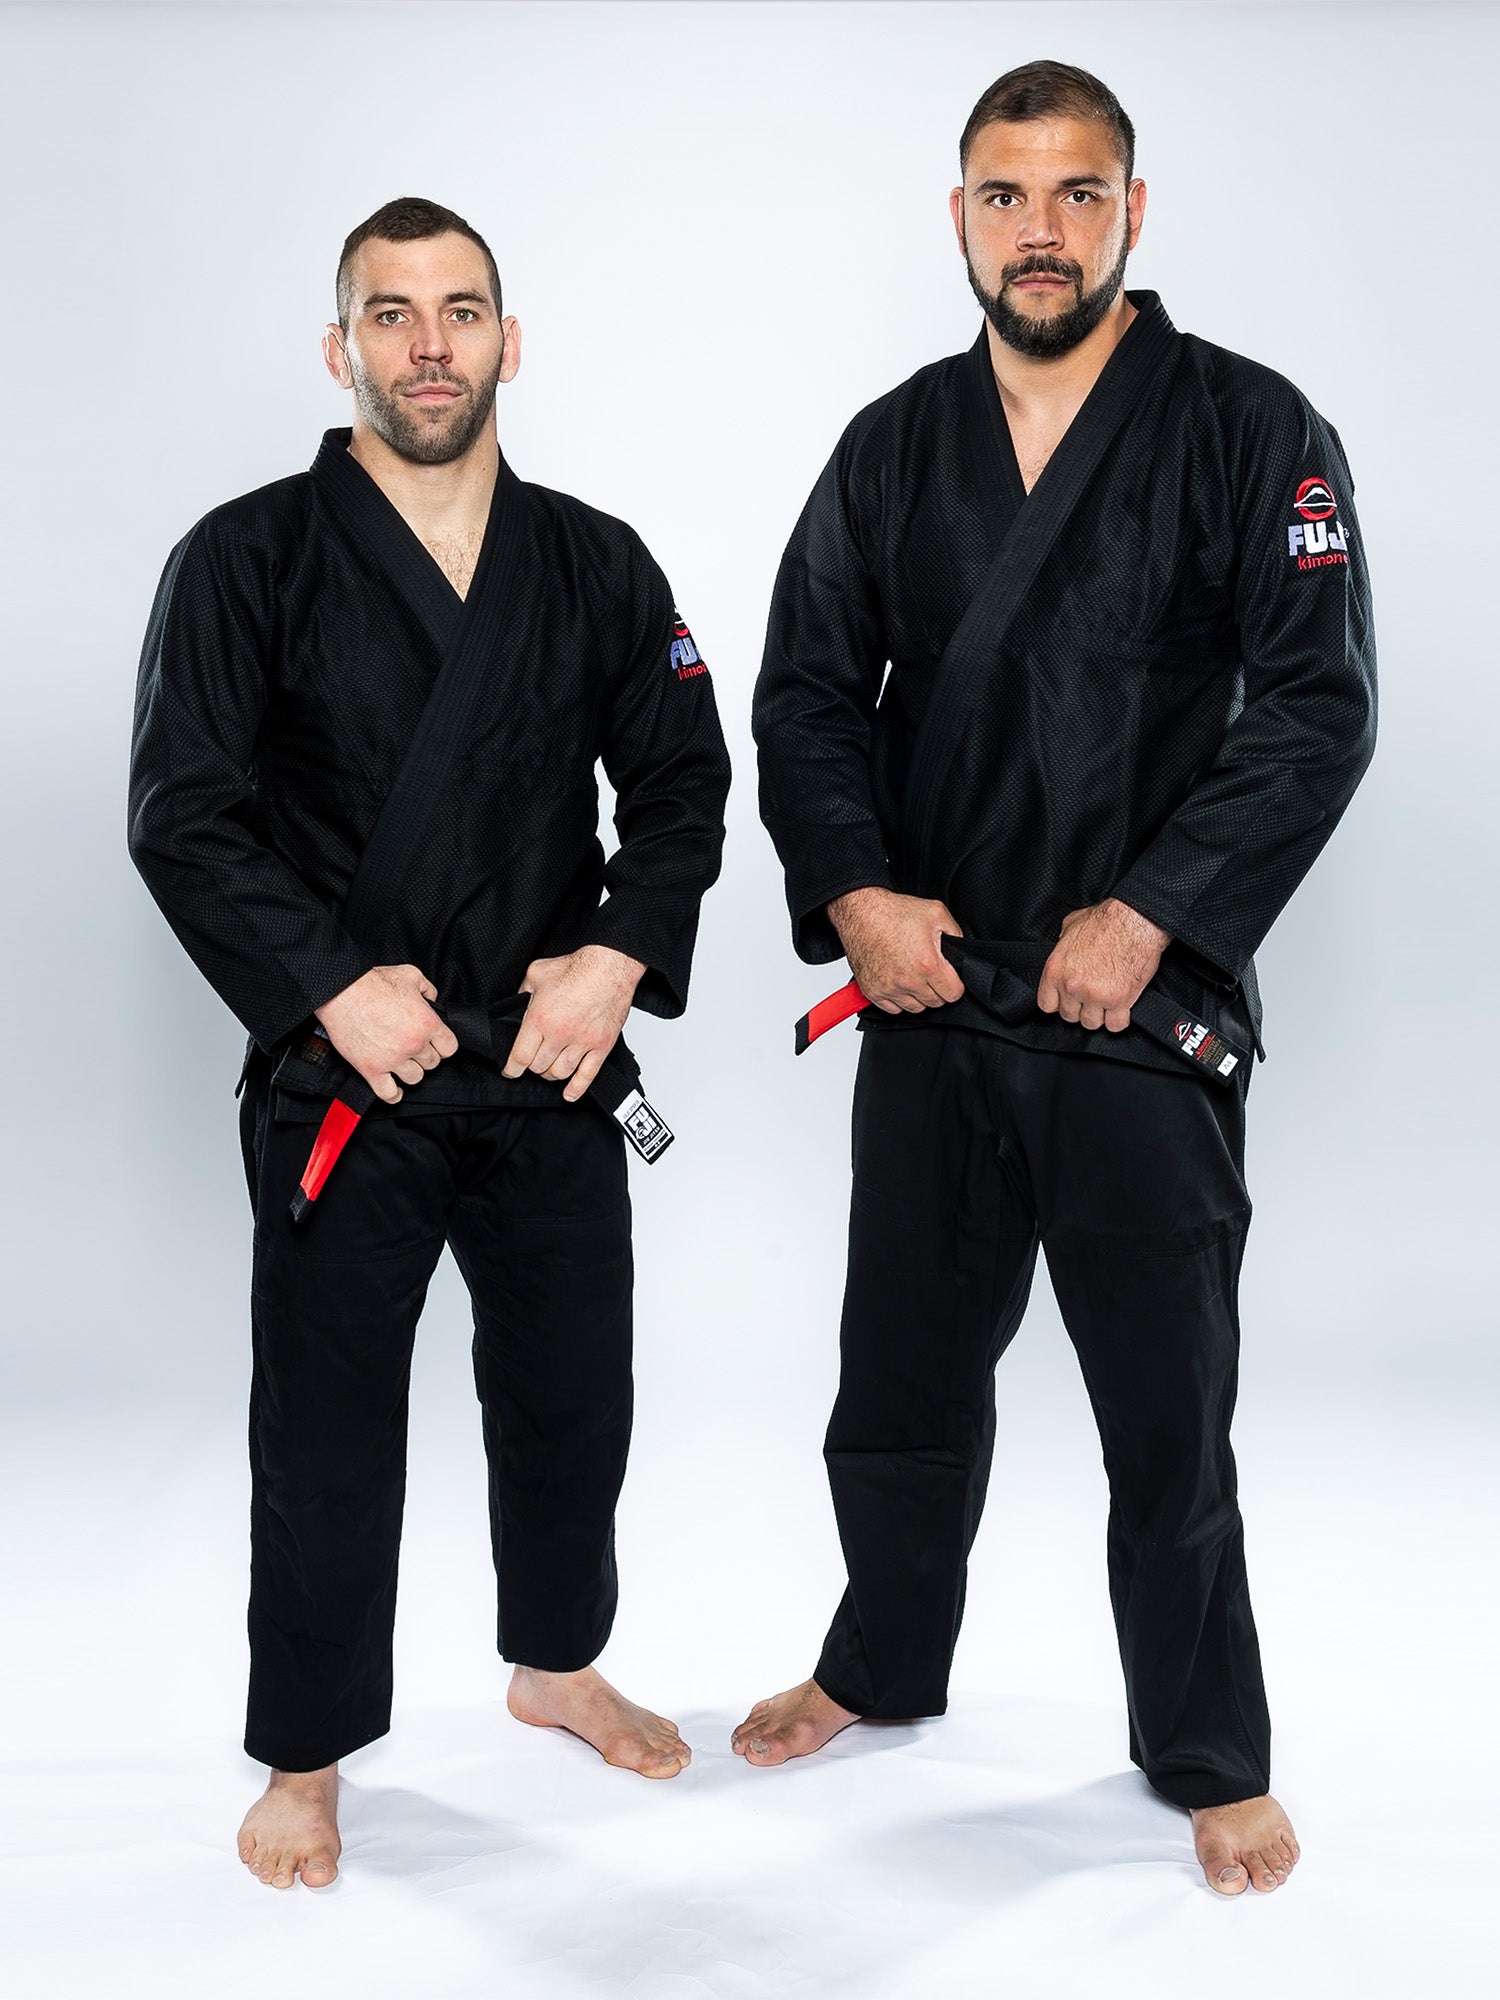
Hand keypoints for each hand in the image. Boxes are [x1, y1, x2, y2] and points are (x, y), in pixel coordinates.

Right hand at [314, 964, 458, 1104]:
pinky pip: (388, 1093)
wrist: (341, 992)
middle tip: (413, 1047)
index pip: (449, 1048)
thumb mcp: (410, 974)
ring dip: (410, 1071)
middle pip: (432, 1063)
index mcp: (426, 1023)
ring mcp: (392, 1059)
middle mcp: (413, 1044)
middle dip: (424, 1055)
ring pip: (414, 1078)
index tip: (435, 1043)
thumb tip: (432, 1000)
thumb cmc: (371, 983)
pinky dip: (393, 1094)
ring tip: (401, 1061)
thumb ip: (428, 989)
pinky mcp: (371, 1069)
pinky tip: (394, 1088)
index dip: (442, 1045)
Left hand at [502, 945, 645, 1101]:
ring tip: (550, 1067)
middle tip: (533, 1061)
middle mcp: (560, 1034)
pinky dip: (577, 1088)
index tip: (510, 1071)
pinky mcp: (601, 1045)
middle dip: (533, 1066)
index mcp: (540, 1018)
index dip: (512, 1068)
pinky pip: (588, 1075)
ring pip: (560, 1073)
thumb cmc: (578, 968)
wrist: (610, 966)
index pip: (520, 1056)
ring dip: (551, 1074)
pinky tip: (569, 1093)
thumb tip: (515, 1006)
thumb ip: (522, 992)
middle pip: (539, 1067)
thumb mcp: (537, 973)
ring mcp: (582, 1042)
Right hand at [827, 888, 965, 1013]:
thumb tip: (962, 952)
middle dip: (937, 989)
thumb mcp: (936, 912)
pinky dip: (898, 999)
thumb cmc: (893, 912)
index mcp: (928, 964)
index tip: (949, 977)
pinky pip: (893, 1010)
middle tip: (929, 971)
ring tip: (913, 975)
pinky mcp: (872, 992)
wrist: (861, 913)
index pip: (954, 994)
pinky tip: (898, 981)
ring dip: (918, 996)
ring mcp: (889, 988)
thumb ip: (956, 934)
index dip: (955, 984)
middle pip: (935, 1003)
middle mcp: (908, 981)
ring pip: (915, 1008)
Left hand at [1037, 899, 1170, 1032]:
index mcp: (1056, 969)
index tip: (1068, 1000)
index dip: (1059, 1003)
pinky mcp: (1119, 1000)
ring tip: (1107, 1001)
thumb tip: (1062, 946)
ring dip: (1100, 1015)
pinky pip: (1115, 1025)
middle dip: (1081, 1008)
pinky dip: (1119, 1019)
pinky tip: (1121, 1008)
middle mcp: (1072, 985)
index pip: (1047, 1004)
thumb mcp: (1071, 925)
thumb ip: (1062, 944)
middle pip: (1070, 1016)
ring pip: (1091, 1023)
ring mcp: (1095, 995)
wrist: (1136, 920)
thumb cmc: (1107, 920)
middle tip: (1092, 997)